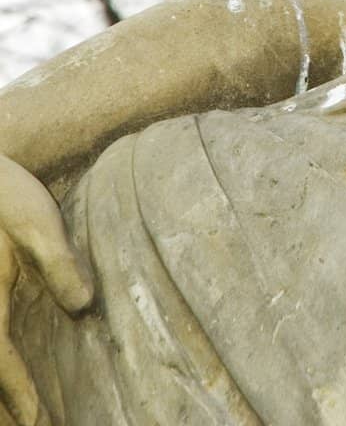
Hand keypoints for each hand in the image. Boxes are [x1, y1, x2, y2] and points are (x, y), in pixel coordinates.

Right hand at [0, 155, 92, 425]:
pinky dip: (5, 371)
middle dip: (7, 409)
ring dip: (3, 395)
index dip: (20, 396)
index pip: (2, 362)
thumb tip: (83, 305)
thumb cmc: (4, 195)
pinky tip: (15, 383)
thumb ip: (57, 261)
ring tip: (23, 420)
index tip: (40, 423)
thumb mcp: (35, 221)